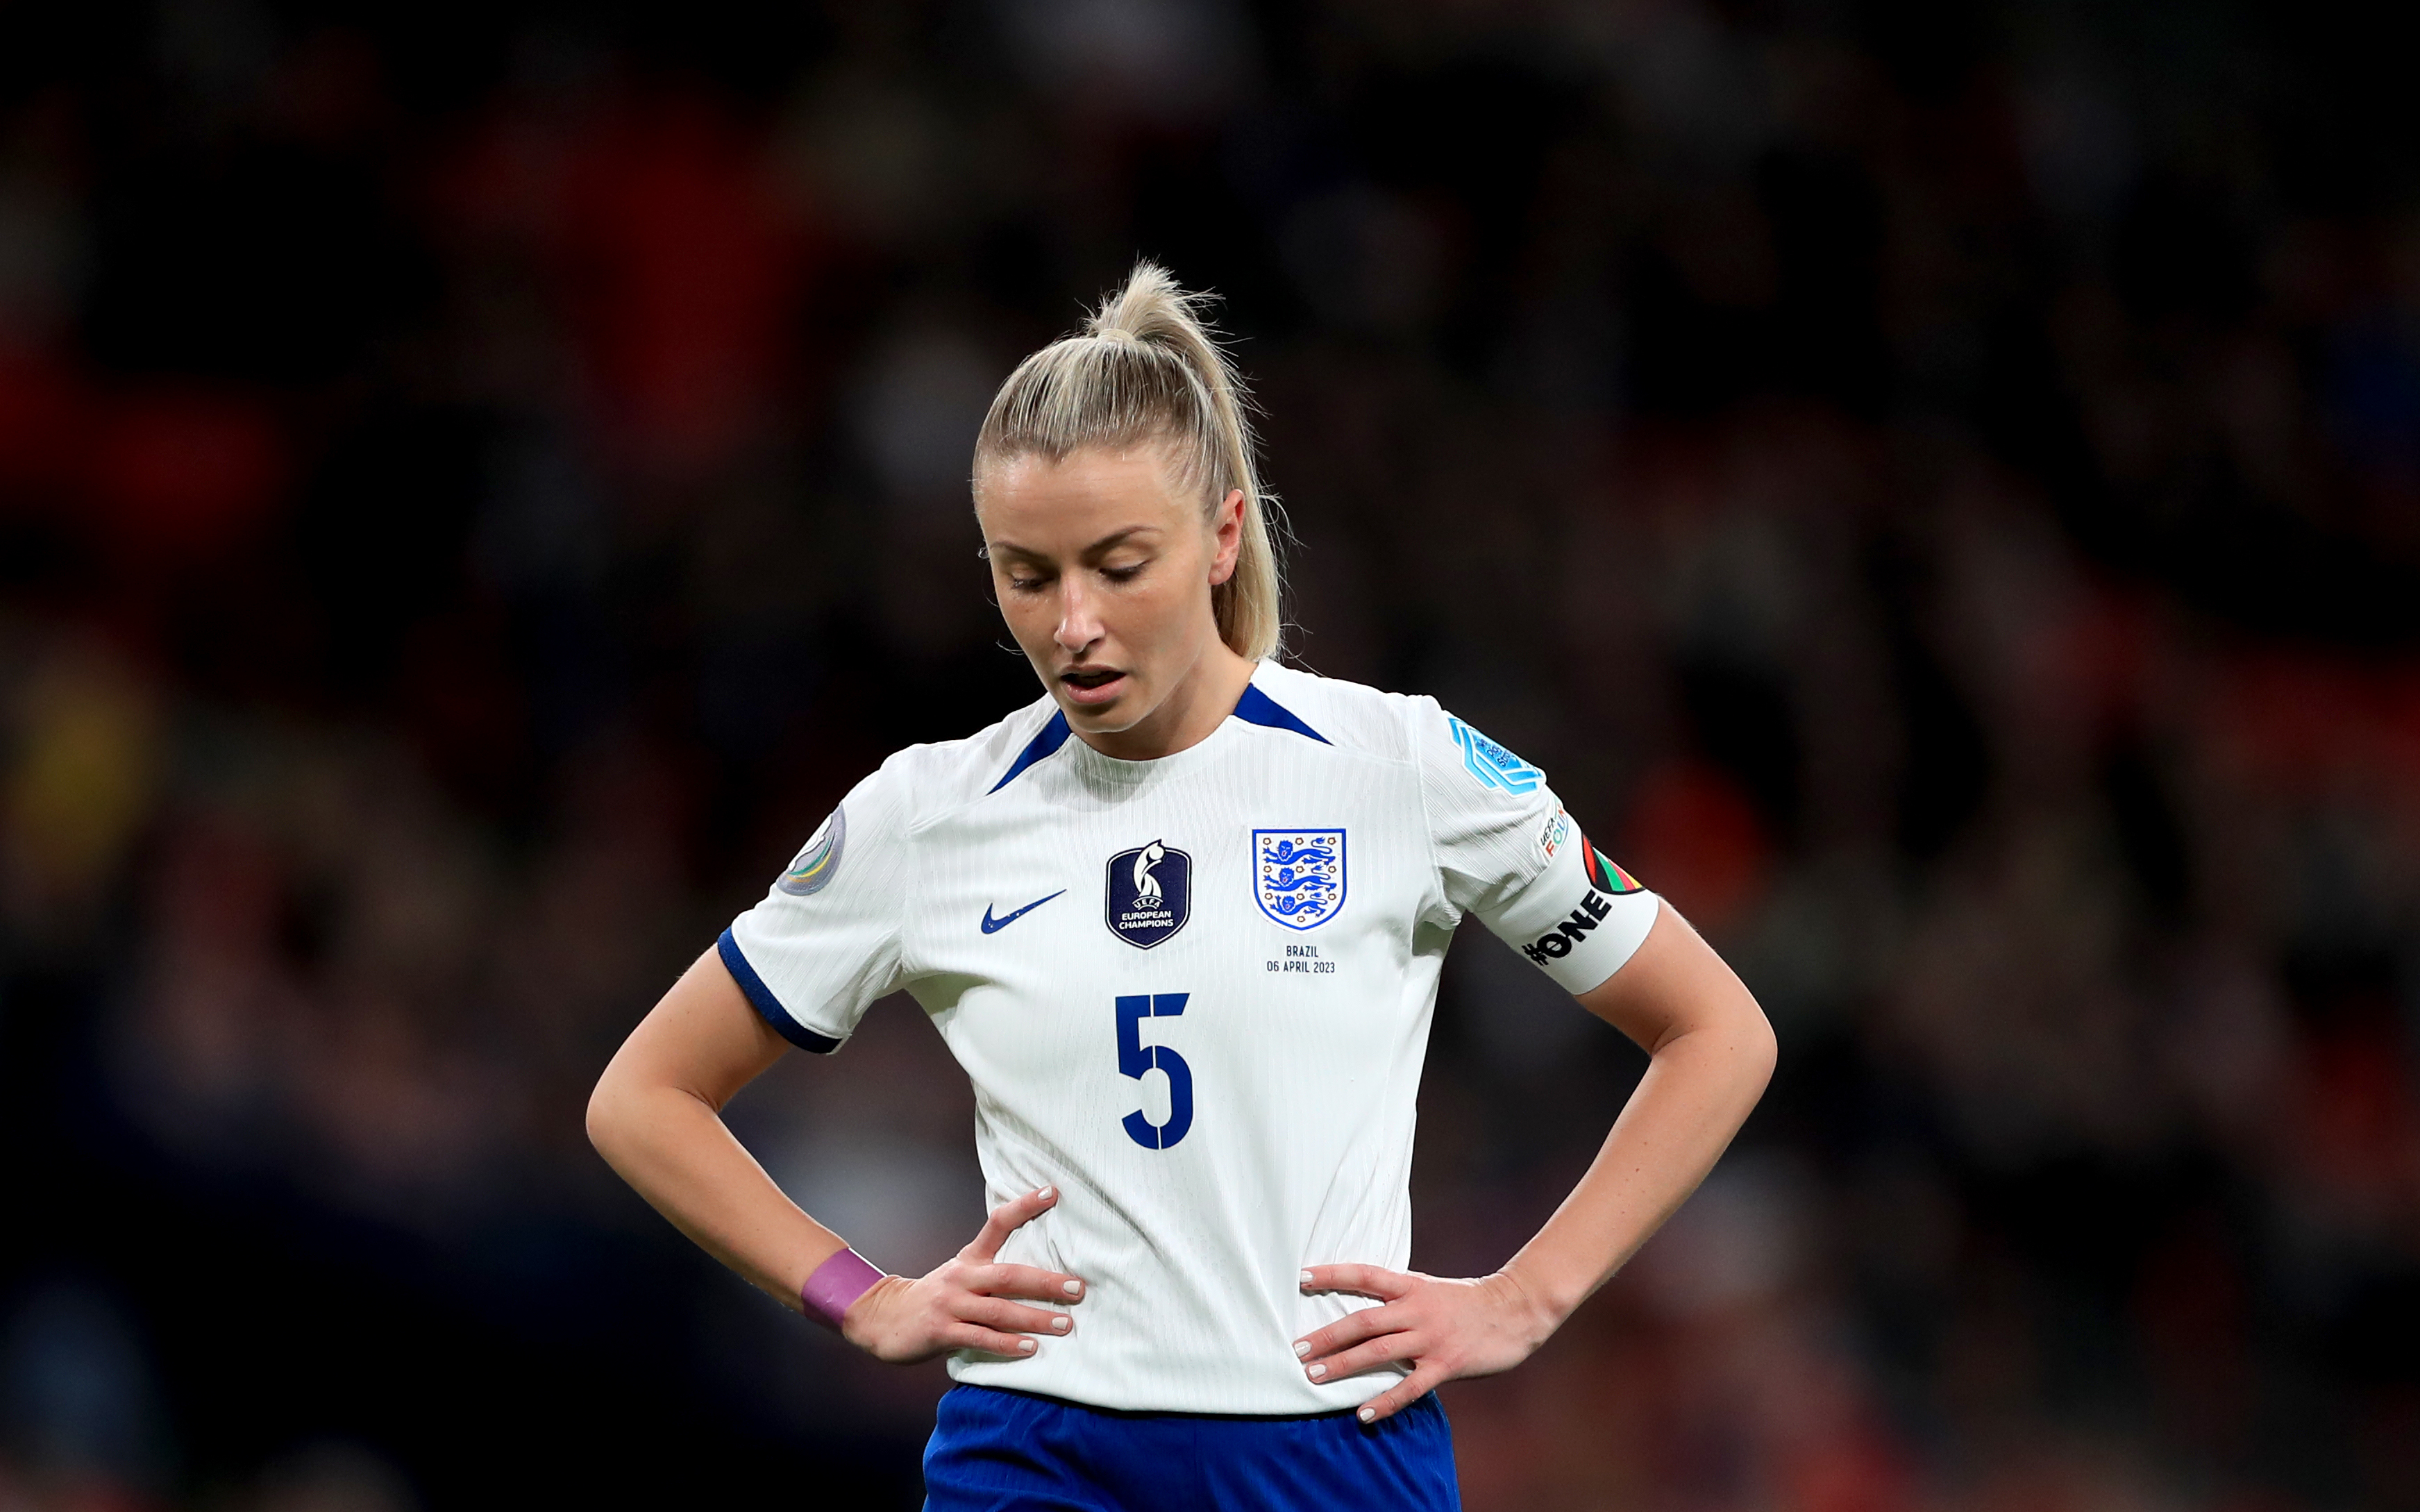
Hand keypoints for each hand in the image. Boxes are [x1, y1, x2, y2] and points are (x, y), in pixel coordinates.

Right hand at [839, 1186, 1085, 1363]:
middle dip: (1046, 1282)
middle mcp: (962, 1277)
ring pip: (999, 1311)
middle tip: (1077, 1288)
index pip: (998, 1223)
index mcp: (969, 1258)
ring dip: (1034, 1319)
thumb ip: (993, 1270)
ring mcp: (950, 1305)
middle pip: (1009, 1275)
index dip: (1025, 1206)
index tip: (1053, 1192)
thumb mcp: (961, 1273)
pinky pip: (980, 1338)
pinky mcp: (941, 1332)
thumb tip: (1043, 1269)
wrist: (883, 1318)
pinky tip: (1030, 1348)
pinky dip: (1007, 1345)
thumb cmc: (936, 1297)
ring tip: (1065, 1324)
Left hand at [1294, 1265, 1559, 1421]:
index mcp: (1411, 1286)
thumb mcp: (1430, 1289)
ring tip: (1314, 1376)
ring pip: (1378, 1351)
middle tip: (1297, 1349)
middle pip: (1363, 1321)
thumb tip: (1364, 1310)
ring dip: (1344, 1365)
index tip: (1302, 1278)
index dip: (1333, 1275)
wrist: (1516, 1309)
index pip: (1365, 1275)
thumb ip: (1400, 1298)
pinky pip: (1409, 1387)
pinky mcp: (1445, 1364)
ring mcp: (1430, 1338)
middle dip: (1328, 1335)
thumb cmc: (1469, 1301)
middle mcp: (1416, 1310)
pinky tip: (1363, 1414)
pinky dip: (1385, 1401)